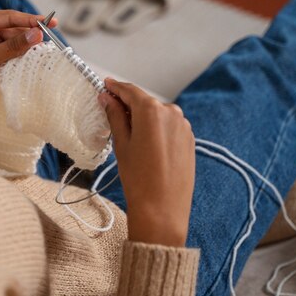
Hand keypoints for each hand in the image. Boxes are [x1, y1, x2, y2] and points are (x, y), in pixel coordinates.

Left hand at [0, 10, 57, 137]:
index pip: (8, 17)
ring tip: (42, 52)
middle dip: (30, 34)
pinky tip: (31, 60)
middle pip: (13, 28)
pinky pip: (10, 54)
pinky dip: (20, 57)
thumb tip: (37, 34)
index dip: (30, 20)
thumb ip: (12, 47)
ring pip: (13, 42)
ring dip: (26, 47)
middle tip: (50, 40)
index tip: (50, 22)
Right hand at [98, 79, 195, 246]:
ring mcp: (183, 126)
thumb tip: (107, 98)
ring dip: (142, 118)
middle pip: (144, 102)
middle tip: (110, 113)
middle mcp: (172, 113)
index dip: (115, 87)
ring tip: (128, 135)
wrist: (162, 209)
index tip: (105, 85)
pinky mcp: (189, 139)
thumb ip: (114, 116)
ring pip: (157, 114)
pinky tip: (145, 145)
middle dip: (128, 105)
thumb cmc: (139, 179)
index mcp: (152, 111)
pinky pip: (168, 126)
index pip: (130, 90)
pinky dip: (156, 129)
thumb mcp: (121, 144)